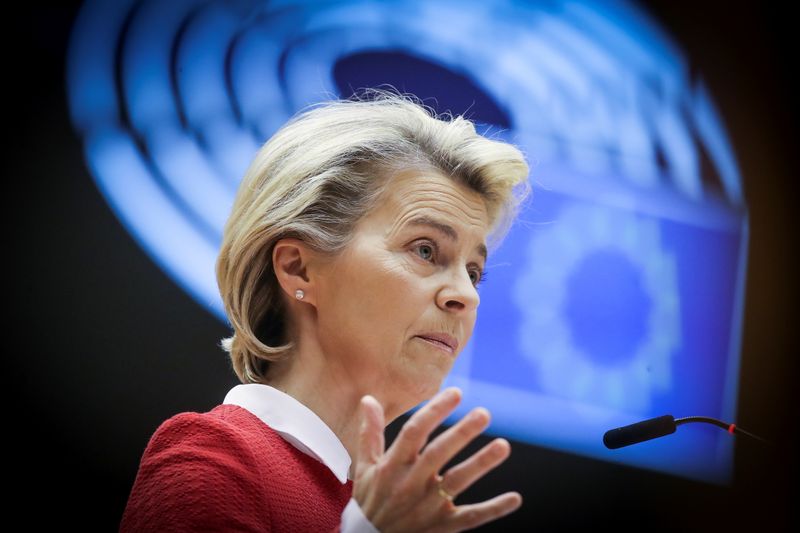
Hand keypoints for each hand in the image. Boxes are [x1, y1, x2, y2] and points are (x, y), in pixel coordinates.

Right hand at [353, 387, 521, 531]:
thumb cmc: (370, 500)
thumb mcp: (365, 467)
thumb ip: (370, 433)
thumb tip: (369, 399)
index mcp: (393, 465)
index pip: (414, 432)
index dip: (435, 411)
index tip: (456, 393)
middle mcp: (411, 483)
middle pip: (439, 453)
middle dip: (462, 433)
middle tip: (484, 414)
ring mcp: (428, 506)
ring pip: (458, 481)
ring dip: (481, 464)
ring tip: (503, 445)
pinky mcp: (442, 526)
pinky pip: (471, 517)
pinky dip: (494, 509)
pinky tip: (515, 498)